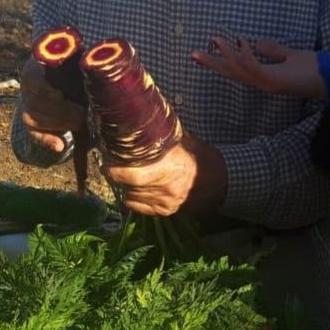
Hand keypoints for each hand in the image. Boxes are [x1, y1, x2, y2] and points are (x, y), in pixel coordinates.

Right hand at [18, 56, 86, 155]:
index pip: (31, 79)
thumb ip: (82, 64)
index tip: (60, 95)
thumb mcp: (76, 65)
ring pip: (33, 118)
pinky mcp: (31, 124)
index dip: (44, 89)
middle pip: (35, 101)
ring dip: (57, 123)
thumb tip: (95, 65)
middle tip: (81, 113)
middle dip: (59, 110)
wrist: (67, 84)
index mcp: (35, 68)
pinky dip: (47, 140)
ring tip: (78, 123)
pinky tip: (59, 146)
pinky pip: (33, 134)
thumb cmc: (76, 71)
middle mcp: (27, 87)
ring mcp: (26, 106)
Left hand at [101, 135, 226, 216]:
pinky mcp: (165, 212)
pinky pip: (137, 207)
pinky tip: (136, 187)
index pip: (133, 176)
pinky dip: (132, 197)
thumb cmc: (201, 157)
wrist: (221, 181)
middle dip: (116, 175)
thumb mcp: (185, 141)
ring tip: (126, 173)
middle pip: (128, 186)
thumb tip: (143, 117)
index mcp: (170, 169)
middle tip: (111, 164)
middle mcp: (166, 189)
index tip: (107, 160)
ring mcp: (165, 203)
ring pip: (130, 197)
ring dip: (125, 186)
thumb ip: (164, 135)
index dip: (115, 170)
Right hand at [193, 36, 326, 99]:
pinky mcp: (277, 80)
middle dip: (213, 63)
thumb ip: (274, 50)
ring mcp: (269, 83)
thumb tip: (256, 42)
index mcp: (264, 77)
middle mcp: (263, 83)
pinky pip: (256, 68)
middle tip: (193, 53)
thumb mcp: (291, 55)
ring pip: (240, 71)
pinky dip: (246, 56)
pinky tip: (240, 42)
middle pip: (232, 73)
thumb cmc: (314, 70)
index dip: (219, 62)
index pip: (237, 70)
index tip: (202, 53)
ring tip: (214, 40)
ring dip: (225, 56)